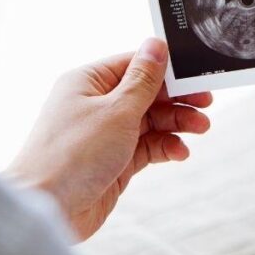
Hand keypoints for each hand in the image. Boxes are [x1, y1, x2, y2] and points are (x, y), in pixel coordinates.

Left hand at [5, 38, 211, 240]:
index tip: (196, 76)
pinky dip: (165, 147)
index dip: (167, 70)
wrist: (48, 208)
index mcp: (88, 82)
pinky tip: (180, 152)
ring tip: (201, 129)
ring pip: (150, 121)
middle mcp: (96, 105)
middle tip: (206, 104)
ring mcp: (105, 134)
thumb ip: (143, 80)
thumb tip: (156, 46)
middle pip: (146, 93)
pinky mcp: (114, 161)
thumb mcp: (116, 111)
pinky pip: (147, 147)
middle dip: (177, 100)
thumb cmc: (72, 155)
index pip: (135, 64)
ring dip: (176, 124)